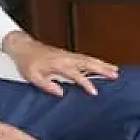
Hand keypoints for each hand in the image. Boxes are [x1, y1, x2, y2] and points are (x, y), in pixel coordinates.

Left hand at [2, 31, 118, 96]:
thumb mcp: (32, 77)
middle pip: (88, 63)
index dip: (86, 83)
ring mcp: (68, 55)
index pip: (76, 74)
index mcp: (58, 64)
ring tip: (115, 70)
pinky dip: (95, 61)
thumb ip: (47, 85)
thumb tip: (61, 93)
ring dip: (102, 64)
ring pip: (88, 59)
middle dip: (102, 69)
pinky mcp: (68, 55)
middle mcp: (66, 58)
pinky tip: (102, 65)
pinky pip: (85, 58)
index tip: (94, 92)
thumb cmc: (27, 62)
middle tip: (115, 75)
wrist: (23, 47)